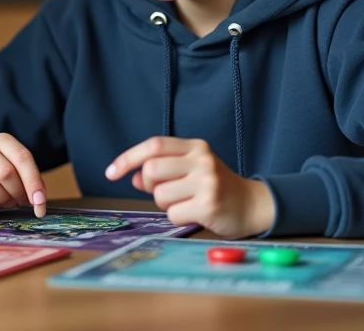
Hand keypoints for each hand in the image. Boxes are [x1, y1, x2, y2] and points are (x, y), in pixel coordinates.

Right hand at [0, 133, 46, 217]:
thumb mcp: (13, 172)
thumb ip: (27, 180)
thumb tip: (39, 201)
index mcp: (1, 141)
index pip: (22, 157)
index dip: (33, 182)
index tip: (39, 203)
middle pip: (6, 171)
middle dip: (17, 193)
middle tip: (18, 203)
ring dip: (1, 200)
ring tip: (4, 204)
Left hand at [106, 136, 275, 237]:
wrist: (253, 206)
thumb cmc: (215, 187)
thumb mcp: (190, 170)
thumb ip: (163, 170)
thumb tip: (133, 176)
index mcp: (195, 147)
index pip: (153, 146)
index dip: (128, 158)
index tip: (110, 173)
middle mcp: (202, 160)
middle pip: (151, 170)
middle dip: (150, 186)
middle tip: (166, 192)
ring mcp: (207, 182)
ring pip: (160, 195)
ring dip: (166, 204)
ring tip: (186, 202)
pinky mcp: (209, 205)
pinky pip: (173, 214)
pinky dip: (178, 218)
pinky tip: (195, 214)